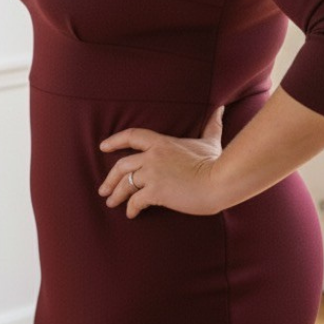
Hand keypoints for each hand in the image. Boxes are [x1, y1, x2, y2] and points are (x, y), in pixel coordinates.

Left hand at [97, 107, 224, 217]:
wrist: (220, 181)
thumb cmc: (216, 163)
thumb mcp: (210, 141)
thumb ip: (211, 125)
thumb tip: (220, 109)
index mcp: (161, 142)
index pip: (131, 136)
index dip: (114, 141)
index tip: (103, 147)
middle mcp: (152, 156)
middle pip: (122, 165)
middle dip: (110, 179)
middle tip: (103, 189)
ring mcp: (152, 173)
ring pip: (125, 184)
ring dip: (116, 195)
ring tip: (111, 203)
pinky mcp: (156, 191)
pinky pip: (136, 200)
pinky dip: (131, 208)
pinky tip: (131, 214)